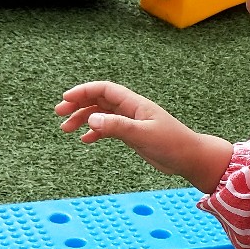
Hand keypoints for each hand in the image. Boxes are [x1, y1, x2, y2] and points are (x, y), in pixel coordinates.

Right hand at [55, 80, 232, 189]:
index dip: (84, 91)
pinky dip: (95, 132)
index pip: (104, 90)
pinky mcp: (133, 135)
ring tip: (66, 129)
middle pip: (99, 100)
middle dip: (78, 104)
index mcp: (135, 104)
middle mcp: (131, 110)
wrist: (190, 158)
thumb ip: (117, 127)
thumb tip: (91, 119)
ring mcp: (131, 122)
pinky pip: (109, 128)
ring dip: (83, 119)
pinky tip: (85, 141)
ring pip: (101, 114)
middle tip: (59, 114)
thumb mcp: (142, 135)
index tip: (66, 99)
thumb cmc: (172, 144)